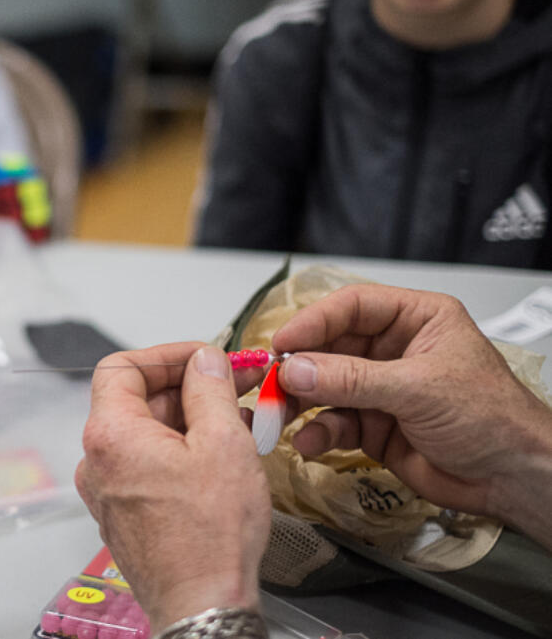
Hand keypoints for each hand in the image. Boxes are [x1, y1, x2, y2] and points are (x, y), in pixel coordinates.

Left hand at [76, 344, 270, 627]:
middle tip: (236, 384)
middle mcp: (98, 460)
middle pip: (136, 400)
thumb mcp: (223, 443)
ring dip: (190, 420)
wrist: (202, 606)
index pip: (122, 367)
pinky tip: (221, 456)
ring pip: (146, 434)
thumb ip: (210, 390)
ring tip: (239, 421)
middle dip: (187, 388)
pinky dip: (180, 451)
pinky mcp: (125, 514)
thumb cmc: (209, 536)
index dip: (167, 355)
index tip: (206, 356)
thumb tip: (205, 360)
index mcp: (110, 434)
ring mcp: (108, 490)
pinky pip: (148, 465)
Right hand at [272, 284, 551, 546]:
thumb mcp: (419, 389)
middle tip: (271, 383)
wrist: (514, 479)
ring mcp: (381, 389)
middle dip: (299, 369)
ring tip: (278, 417)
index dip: (313, 322)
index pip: (352, 307)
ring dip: (299, 404)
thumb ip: (353, 380)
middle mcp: (394, 350)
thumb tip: (298, 371)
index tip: (282, 343)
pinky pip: (333, 423)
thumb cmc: (494, 419)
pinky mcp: (374, 426)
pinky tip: (309, 442)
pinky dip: (317, 433)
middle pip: (329, 348)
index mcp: (416, 320)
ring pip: (324, 387)